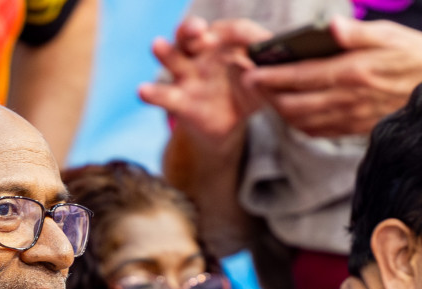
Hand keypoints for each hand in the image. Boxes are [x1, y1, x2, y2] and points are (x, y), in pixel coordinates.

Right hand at [139, 16, 270, 142]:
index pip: (224, 30)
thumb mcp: (263, 77)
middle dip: (190, 29)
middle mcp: (201, 55)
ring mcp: (187, 77)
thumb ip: (267, 67)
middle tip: (197, 30)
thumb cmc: (246, 91)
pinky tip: (142, 91)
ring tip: (157, 45)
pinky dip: (151, 93)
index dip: (228, 31)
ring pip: (172, 59)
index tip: (236, 36)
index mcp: (222, 44)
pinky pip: (163, 95)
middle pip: (190, 35)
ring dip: (164, 51)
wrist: (230, 126)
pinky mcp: (179, 102)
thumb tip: (278, 57)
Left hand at [242, 17, 421, 136]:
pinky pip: (316, 131)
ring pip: (300, 121)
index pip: (301, 76)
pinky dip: (297, 123)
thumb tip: (329, 26)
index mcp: (353, 72)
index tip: (250, 73)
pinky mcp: (352, 130)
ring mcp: (349, 118)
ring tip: (267, 95)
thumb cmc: (415, 58)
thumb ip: (358, 33)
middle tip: (251, 83)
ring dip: (279, 110)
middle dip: (268, 95)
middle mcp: (347, 99)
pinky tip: (291, 111)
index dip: (272, 77)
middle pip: (293, 103)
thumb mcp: (392, 35)